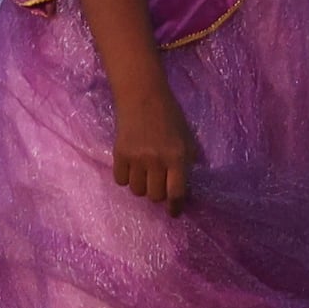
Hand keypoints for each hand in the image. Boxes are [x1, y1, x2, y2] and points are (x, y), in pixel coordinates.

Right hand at [110, 84, 200, 216]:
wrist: (142, 95)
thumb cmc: (169, 116)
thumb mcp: (187, 137)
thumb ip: (188, 161)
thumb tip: (184, 188)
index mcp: (178, 156)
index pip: (177, 192)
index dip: (175, 206)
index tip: (173, 212)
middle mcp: (157, 160)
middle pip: (155, 196)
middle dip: (158, 193)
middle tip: (159, 182)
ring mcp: (137, 158)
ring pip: (137, 191)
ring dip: (142, 186)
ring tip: (144, 174)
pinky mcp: (120, 153)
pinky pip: (121, 180)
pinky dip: (127, 178)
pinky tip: (131, 168)